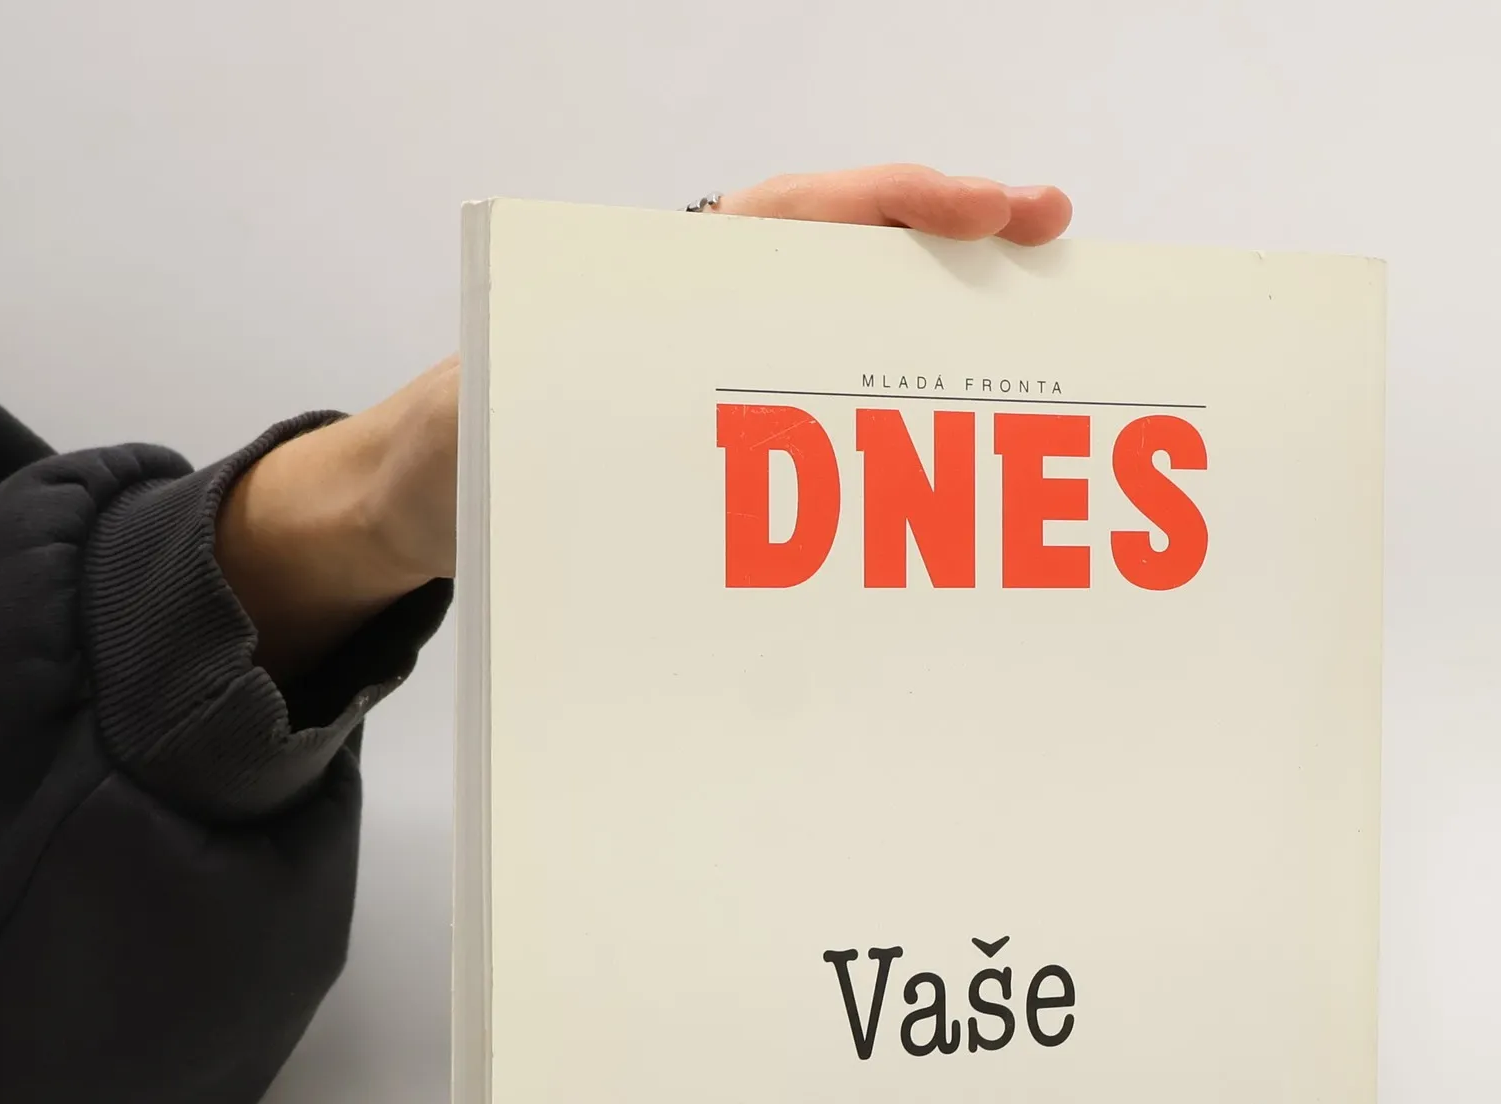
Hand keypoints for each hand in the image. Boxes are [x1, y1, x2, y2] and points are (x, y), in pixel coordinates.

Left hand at [223, 167, 1070, 684]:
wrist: (443, 501)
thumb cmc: (464, 446)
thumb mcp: (485, 414)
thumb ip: (535, 403)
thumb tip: (597, 421)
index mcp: (676, 284)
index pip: (805, 216)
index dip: (899, 206)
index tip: (985, 208)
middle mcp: (730, 315)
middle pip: (865, 260)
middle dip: (964, 244)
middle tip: (1057, 240)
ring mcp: (752, 378)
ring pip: (870, 338)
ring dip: (955, 339)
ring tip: (1047, 358)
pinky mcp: (758, 445)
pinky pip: (848, 428)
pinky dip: (915, 435)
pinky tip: (970, 469)